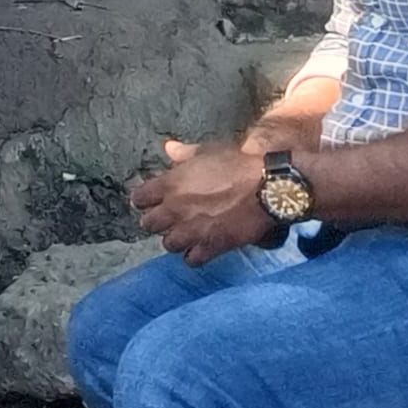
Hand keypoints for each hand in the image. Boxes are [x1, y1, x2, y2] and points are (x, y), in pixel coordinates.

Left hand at [131, 138, 280, 266]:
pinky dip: (194, 255)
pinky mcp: (211, 246)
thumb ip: (184, 154)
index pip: (139, 198)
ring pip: (168, 244)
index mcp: (171, 183)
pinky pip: (191, 260)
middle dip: (157, 222)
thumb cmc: (239, 165)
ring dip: (176, 240)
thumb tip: (169, 148)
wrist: (268, 186)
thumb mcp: (209, 151)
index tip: (151, 201)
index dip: (144, 200)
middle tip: (168, 219)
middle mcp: (176, 208)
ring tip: (186, 234)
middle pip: (148, 224)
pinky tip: (201, 247)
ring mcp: (192, 230)